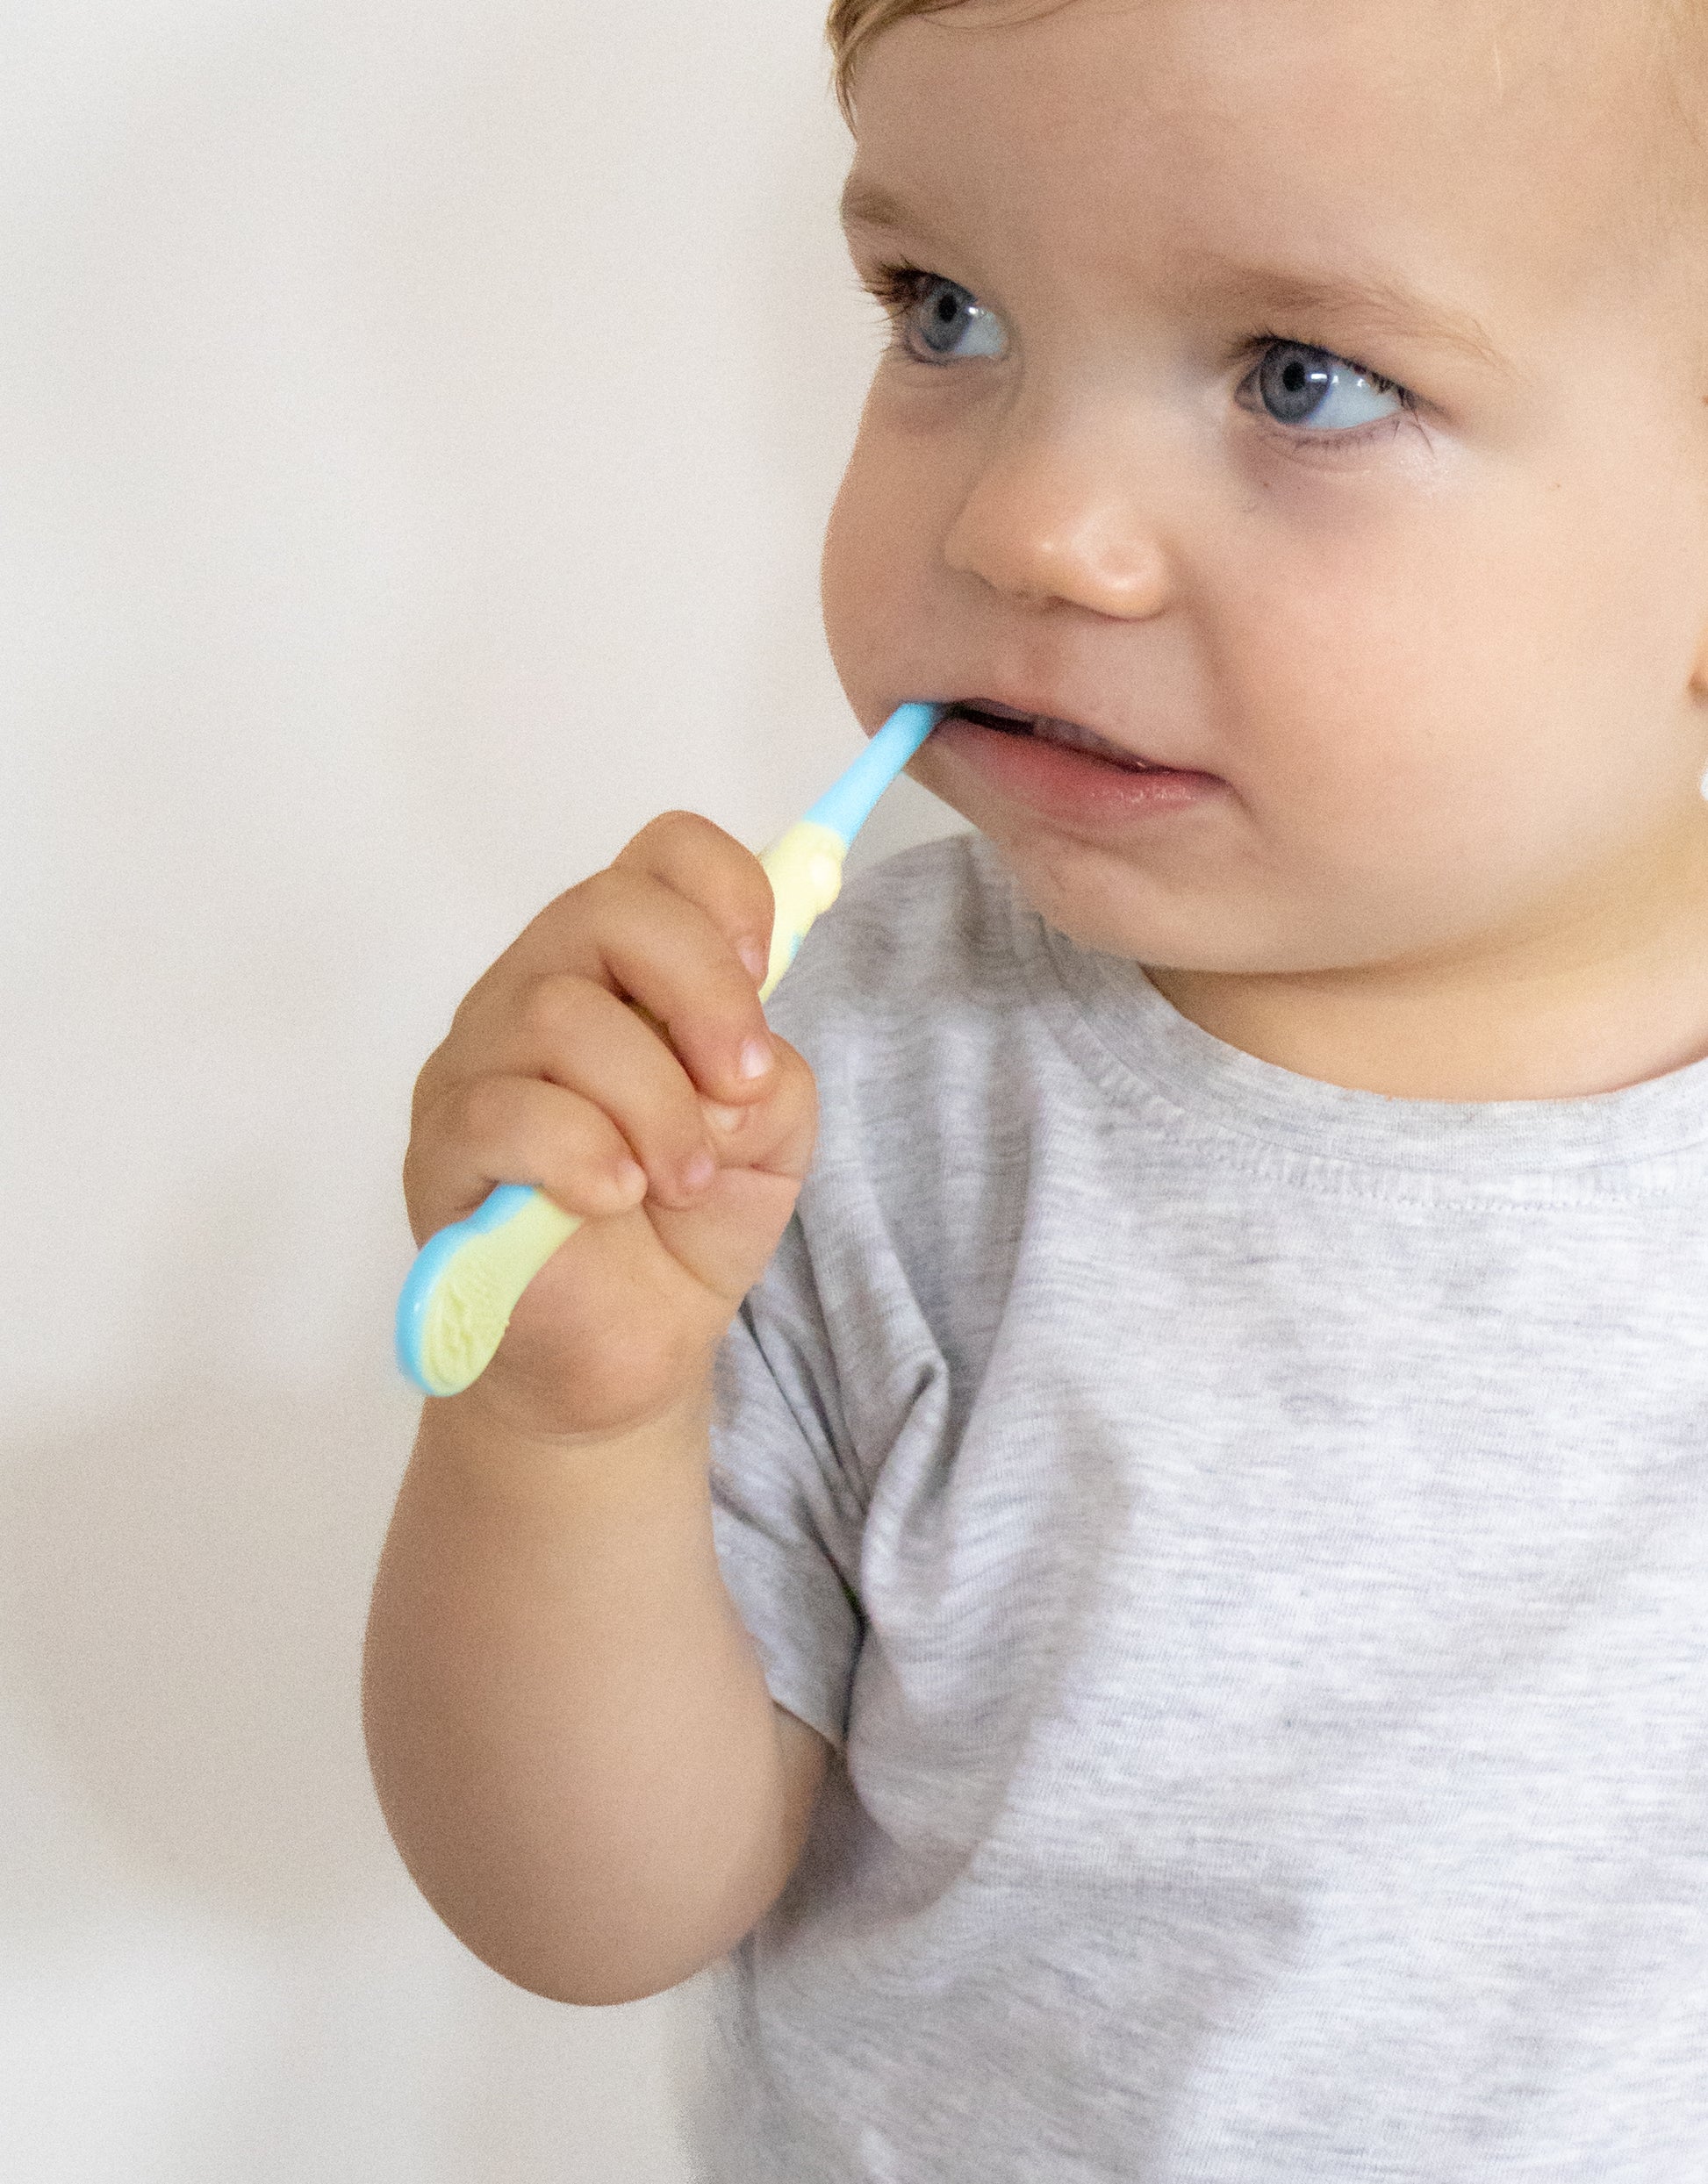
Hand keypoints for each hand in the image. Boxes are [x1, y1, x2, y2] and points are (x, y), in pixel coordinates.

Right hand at [404, 813, 817, 1443]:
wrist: (624, 1350)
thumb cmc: (685, 1226)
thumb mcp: (771, 1139)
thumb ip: (772, 1078)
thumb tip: (736, 1069)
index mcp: (623, 970)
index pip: (661, 856)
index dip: (726, 890)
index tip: (769, 972)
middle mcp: (538, 992)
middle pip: (607, 910)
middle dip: (702, 992)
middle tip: (743, 1085)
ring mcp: (476, 1066)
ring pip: (558, 1014)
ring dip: (654, 1102)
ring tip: (683, 1179)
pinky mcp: (442, 1152)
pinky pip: (501, 1113)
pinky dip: (581, 1153)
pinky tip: (615, 1197)